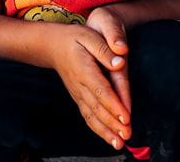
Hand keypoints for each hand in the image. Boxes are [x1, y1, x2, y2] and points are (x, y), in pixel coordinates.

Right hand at [51, 24, 131, 149]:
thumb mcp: (89, 36)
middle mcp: (80, 86)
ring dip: (106, 131)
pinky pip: (88, 116)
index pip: (101, 90)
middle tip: (127, 135)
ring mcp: (78, 94)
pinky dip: (98, 129)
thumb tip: (119, 61)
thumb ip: (104, 49)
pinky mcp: (78, 98)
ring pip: (92, 116)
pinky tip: (108, 137)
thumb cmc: (75, 38)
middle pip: (98, 108)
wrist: (53, 45)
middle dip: (113, 124)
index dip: (114, 105)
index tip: (126, 117)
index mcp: (84, 70)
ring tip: (119, 143)